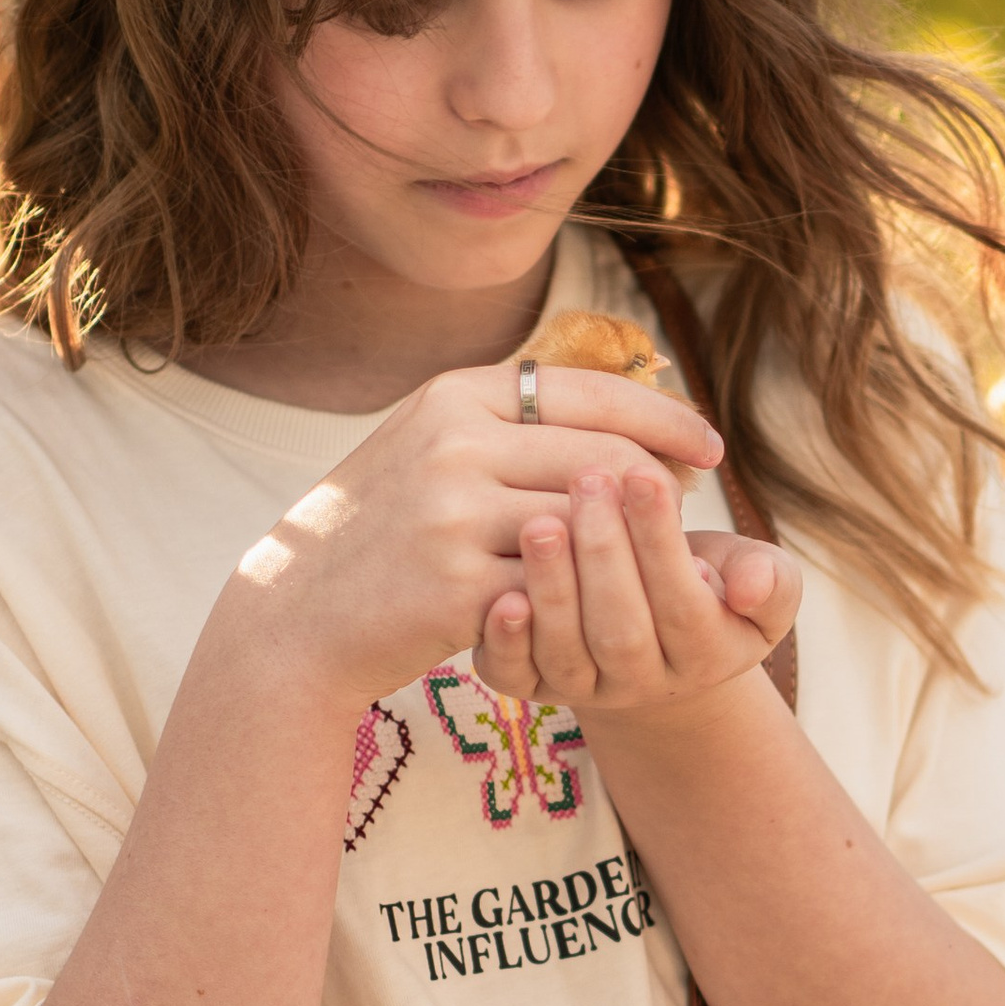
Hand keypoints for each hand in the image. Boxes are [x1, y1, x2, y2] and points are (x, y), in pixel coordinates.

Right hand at [229, 359, 722, 711]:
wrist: (297, 613)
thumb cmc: (382, 529)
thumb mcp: (431, 445)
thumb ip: (512, 423)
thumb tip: (626, 414)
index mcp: (456, 395)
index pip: (592, 392)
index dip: (665, 419)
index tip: (708, 448)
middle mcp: (454, 442)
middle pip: (607, 458)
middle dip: (661, 489)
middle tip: (683, 518)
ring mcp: (453, 514)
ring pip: (591, 525)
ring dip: (634, 549)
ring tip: (656, 562)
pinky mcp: (456, 587)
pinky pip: (558, 589)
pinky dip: (588, 599)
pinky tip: (605, 609)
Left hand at [475, 469, 802, 717]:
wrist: (652, 633)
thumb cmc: (708, 582)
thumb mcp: (755, 577)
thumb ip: (771, 579)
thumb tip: (750, 588)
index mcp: (706, 656)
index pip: (684, 604)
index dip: (662, 542)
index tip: (644, 473)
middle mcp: (644, 681)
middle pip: (622, 630)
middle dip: (604, 553)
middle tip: (589, 479)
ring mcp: (585, 687)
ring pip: (567, 650)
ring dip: (553, 588)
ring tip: (541, 522)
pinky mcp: (532, 685)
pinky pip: (516, 676)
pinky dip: (507, 641)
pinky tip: (502, 595)